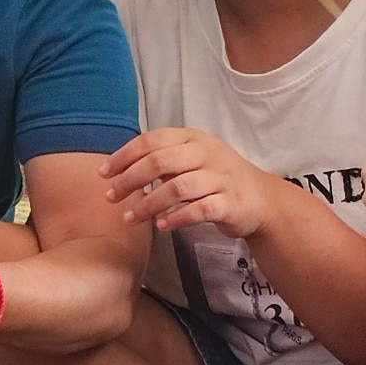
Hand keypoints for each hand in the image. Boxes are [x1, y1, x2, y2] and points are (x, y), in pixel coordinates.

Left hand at [101, 128, 284, 237]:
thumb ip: (160, 160)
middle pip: (159, 162)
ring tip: (130, 218)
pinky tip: (160, 225)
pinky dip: (176, 218)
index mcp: (193, 138)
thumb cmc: (216, 178)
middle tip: (111, 197)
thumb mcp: (191, 160)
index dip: (124, 156)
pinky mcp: (230, 203)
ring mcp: (221, 177)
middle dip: (129, 180)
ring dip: (148, 203)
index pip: (152, 140)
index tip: (103, 173)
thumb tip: (116, 171)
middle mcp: (207, 154)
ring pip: (176, 187)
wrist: (262, 199)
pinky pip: (198, 210)